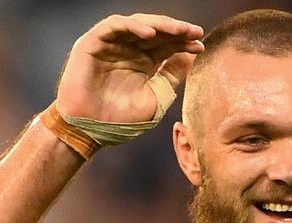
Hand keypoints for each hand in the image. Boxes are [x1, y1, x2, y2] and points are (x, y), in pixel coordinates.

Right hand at [56, 14, 204, 122]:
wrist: (91, 129)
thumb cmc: (121, 119)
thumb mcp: (156, 97)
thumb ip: (171, 76)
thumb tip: (190, 56)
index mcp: (144, 63)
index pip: (167, 46)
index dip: (184, 43)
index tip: (200, 45)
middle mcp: (128, 50)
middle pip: (156, 32)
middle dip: (176, 30)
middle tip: (194, 32)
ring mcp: (111, 45)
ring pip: (137, 24)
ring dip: (158, 24)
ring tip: (177, 30)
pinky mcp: (93, 43)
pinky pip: (114, 26)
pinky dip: (132, 26)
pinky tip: (150, 34)